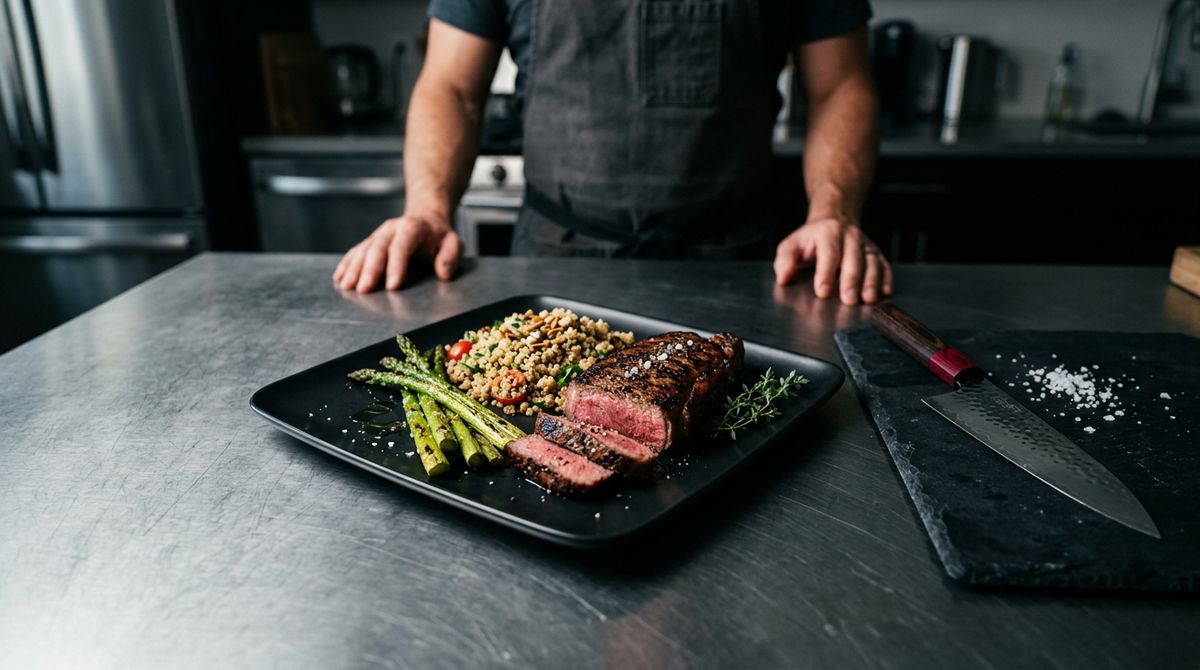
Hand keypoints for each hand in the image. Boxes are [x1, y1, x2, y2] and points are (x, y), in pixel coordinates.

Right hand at [332, 215, 462, 291]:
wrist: (425, 218)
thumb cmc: (439, 236)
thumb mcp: (453, 242)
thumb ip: (450, 256)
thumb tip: (442, 273)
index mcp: (412, 227)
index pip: (402, 246)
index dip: (396, 266)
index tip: (392, 286)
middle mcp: (391, 229)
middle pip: (378, 248)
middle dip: (370, 270)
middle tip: (364, 290)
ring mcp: (379, 234)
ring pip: (363, 250)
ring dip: (354, 268)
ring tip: (347, 286)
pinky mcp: (370, 241)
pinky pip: (356, 252)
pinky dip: (346, 264)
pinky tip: (340, 277)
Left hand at [773, 217, 892, 304]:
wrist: (834, 221)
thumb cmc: (810, 240)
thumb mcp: (791, 245)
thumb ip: (785, 261)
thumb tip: (784, 278)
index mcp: (827, 232)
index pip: (828, 252)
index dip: (825, 273)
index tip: (822, 291)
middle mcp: (850, 236)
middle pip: (853, 258)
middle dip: (851, 280)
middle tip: (849, 300)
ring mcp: (865, 244)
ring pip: (871, 262)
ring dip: (871, 281)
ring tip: (868, 299)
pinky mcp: (875, 252)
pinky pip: (884, 264)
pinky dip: (886, 279)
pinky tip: (885, 293)